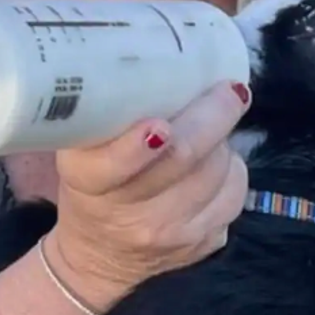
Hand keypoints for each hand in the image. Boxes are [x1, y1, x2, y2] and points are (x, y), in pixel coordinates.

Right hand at [45, 80, 250, 310]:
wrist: (99, 257)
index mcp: (89, 184)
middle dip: (212, 117)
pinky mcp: (202, 246)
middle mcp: (131, 216)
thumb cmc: (92, 186)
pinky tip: (217, 160)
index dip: (135, 148)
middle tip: (228, 90)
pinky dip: (232, 169)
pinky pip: (235, 195)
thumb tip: (155, 56)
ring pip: (218, 172)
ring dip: (222, 141)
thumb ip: (105, 114)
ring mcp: (172, 235)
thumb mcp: (79, 151)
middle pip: (182, 159)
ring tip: (212, 124)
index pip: (109, 168)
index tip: (157, 125)